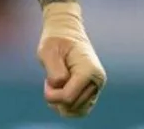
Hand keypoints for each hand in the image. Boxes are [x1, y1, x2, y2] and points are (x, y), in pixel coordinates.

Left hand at [38, 3, 106, 118]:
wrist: (66, 32)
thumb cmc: (55, 40)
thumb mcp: (48, 50)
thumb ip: (54, 70)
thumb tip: (61, 86)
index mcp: (89, 70)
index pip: (68, 97)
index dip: (52, 95)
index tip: (46, 81)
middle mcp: (97, 80)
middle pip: (72, 106)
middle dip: (56, 98)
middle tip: (50, 80)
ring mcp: (97, 87)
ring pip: (77, 111)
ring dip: (62, 104)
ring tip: (56, 87)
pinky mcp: (93, 91)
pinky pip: (81, 110)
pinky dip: (68, 107)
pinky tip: (59, 94)